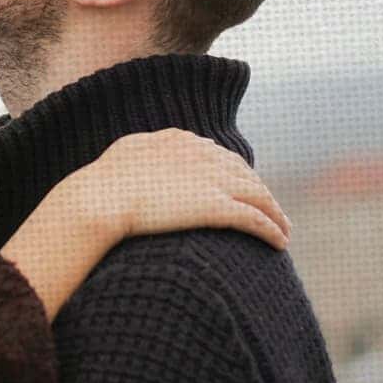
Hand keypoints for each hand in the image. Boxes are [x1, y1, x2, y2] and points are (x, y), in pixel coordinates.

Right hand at [3, 127, 291, 319]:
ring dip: (275, 213)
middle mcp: (202, 155)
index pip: (219, 155)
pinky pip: (255, 218)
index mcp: (178, 141)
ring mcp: (212, 180)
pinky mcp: (217, 207)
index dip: (235, 174)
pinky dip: (272, 229)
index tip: (242, 188)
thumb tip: (138, 163)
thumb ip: (141, 156)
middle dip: (260, 192)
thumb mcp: (123, 157)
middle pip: (244, 173)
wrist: (98, 199)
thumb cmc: (99, 186)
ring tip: (284, 229)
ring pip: (258, 195)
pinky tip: (280, 242)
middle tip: (272, 210)